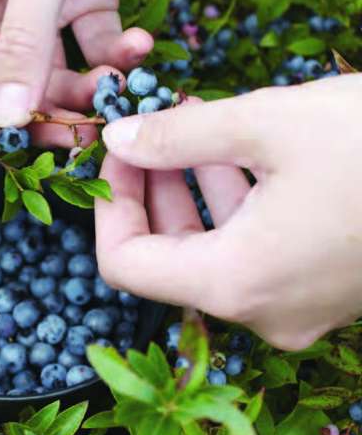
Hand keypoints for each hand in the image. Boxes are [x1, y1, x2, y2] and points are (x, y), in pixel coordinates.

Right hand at [0, 0, 176, 144]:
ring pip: (50, 72)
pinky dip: (116, 55)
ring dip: (83, 90)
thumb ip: (24, 42)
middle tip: (72, 137)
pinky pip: (92, 44)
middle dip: (37, 110)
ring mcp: (38, 0)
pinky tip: (139, 47)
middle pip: (1, 79)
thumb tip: (7, 119)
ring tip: (117, 92)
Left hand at [95, 75, 361, 349]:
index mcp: (236, 282)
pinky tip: (241, 149)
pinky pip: (255, 250)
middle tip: (153, 129)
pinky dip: (236, 202)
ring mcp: (298, 305)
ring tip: (197, 125)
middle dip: (152, 188)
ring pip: (212, 249)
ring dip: (194, 187)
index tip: (118, 152)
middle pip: (168, 257)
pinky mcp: (325, 287)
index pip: (124, 264)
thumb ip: (176, 134)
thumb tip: (116, 139)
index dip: (109, 205)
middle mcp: (262, 310)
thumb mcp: (266, 123)